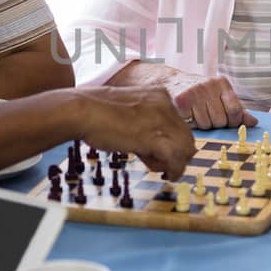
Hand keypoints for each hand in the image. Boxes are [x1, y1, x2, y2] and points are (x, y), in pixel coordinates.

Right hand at [76, 85, 197, 178]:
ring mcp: (162, 120)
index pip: (180, 124)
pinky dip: (175, 170)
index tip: (161, 153)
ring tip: (161, 170)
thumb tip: (156, 145)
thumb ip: (146, 123)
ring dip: (176, 164)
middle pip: (187, 137)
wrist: (83, 110)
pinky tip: (168, 176)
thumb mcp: (130, 111)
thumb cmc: (97, 112)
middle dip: (177, 154)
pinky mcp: (154, 137)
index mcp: (160, 95)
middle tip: (163, 165)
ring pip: (186, 148)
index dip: (173, 142)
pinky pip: (176, 158)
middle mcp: (166, 104)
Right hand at [166, 72, 258, 129]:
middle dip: (215, 123)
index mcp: (222, 83)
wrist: (171, 82)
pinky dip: (190, 123)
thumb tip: (253, 123)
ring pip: (206, 124)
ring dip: (202, 125)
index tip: (228, 122)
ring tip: (196, 114)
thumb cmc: (200, 93)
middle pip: (221, 120)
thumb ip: (236, 110)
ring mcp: (195, 91)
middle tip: (207, 115)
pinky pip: (192, 123)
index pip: (235, 110)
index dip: (233, 122)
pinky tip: (187, 114)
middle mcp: (209, 85)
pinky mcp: (181, 100)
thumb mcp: (220, 96)